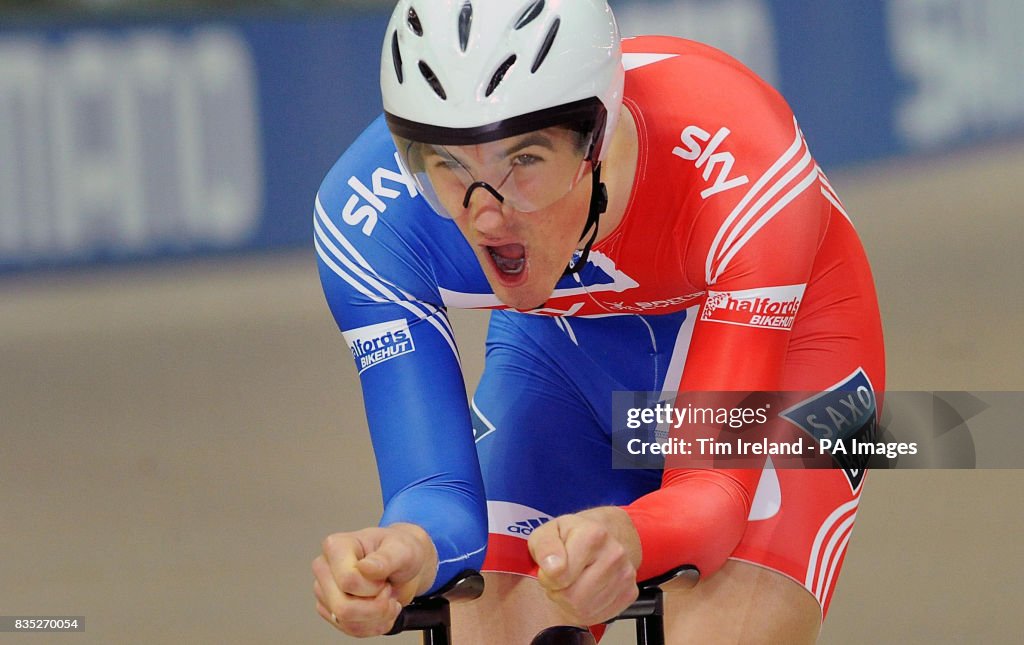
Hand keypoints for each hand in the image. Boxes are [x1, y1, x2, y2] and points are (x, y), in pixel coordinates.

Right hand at [312, 523, 437, 636]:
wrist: (404, 565)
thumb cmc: (399, 550)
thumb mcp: (401, 549)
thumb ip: (385, 558)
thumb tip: (366, 567)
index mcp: (336, 546)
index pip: (348, 581)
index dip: (374, 587)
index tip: (385, 576)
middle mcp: (325, 568)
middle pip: (343, 607)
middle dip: (376, 607)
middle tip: (389, 592)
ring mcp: (325, 591)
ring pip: (346, 621)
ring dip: (376, 618)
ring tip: (388, 601)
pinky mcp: (330, 609)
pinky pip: (349, 629)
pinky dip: (373, 626)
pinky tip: (383, 611)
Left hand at [527, 506, 641, 625]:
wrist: (597, 538)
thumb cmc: (570, 537)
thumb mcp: (546, 533)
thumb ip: (544, 547)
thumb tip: (552, 567)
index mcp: (593, 535)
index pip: (560, 575)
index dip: (547, 577)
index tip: (550, 568)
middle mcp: (614, 554)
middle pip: (573, 596)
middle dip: (559, 592)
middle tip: (561, 577)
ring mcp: (625, 574)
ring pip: (584, 609)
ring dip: (571, 602)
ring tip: (573, 582)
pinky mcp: (629, 593)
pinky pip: (597, 616)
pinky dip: (585, 609)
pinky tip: (585, 591)